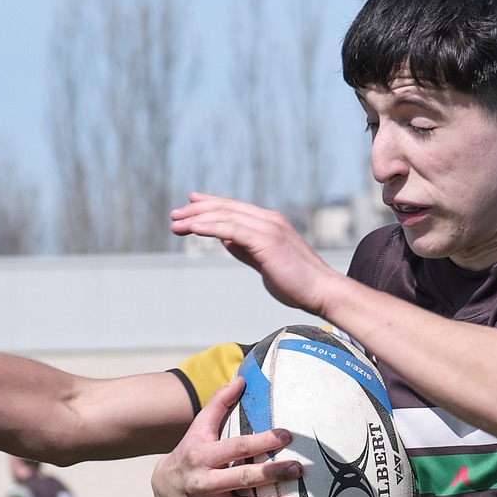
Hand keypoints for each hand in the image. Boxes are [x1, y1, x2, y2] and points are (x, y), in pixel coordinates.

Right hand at [151, 375, 299, 496]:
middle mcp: (202, 483)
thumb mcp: (199, 428)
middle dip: (270, 473)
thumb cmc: (188, 453)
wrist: (161, 489)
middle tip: (298, 470)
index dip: (262, 440)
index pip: (236, 446)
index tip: (287, 435)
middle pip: (240, 477)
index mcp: (202, 456)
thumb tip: (241, 378)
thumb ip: (219, 404)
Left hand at [169, 195, 342, 314]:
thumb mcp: (265, 263)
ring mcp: (269, 228)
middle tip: (174, 215)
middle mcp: (269, 220)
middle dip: (197, 210)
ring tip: (176, 224)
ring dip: (197, 218)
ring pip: (226, 215)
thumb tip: (226, 240)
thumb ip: (246, 250)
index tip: (189, 204)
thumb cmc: (298, 283)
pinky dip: (210, 227)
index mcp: (270, 224)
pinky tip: (194, 229)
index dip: (210, 204)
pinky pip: (232, 229)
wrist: (322, 292)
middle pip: (226, 207)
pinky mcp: (267, 240)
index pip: (234, 208)